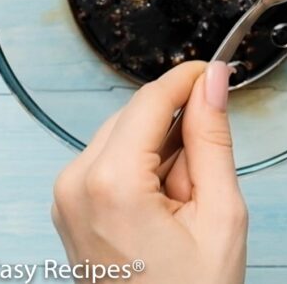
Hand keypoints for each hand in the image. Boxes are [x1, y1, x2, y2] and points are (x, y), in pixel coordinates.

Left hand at [52, 61, 246, 283]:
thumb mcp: (219, 214)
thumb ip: (212, 138)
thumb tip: (211, 83)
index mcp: (110, 183)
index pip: (150, 100)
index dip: (186, 79)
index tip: (214, 71)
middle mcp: (75, 183)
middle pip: (134, 115)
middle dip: (176, 127)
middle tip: (206, 171)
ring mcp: (66, 196)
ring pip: (123, 134)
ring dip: (160, 150)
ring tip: (184, 200)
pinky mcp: (68, 204)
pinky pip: (109, 159)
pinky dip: (141, 166)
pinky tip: (163, 203)